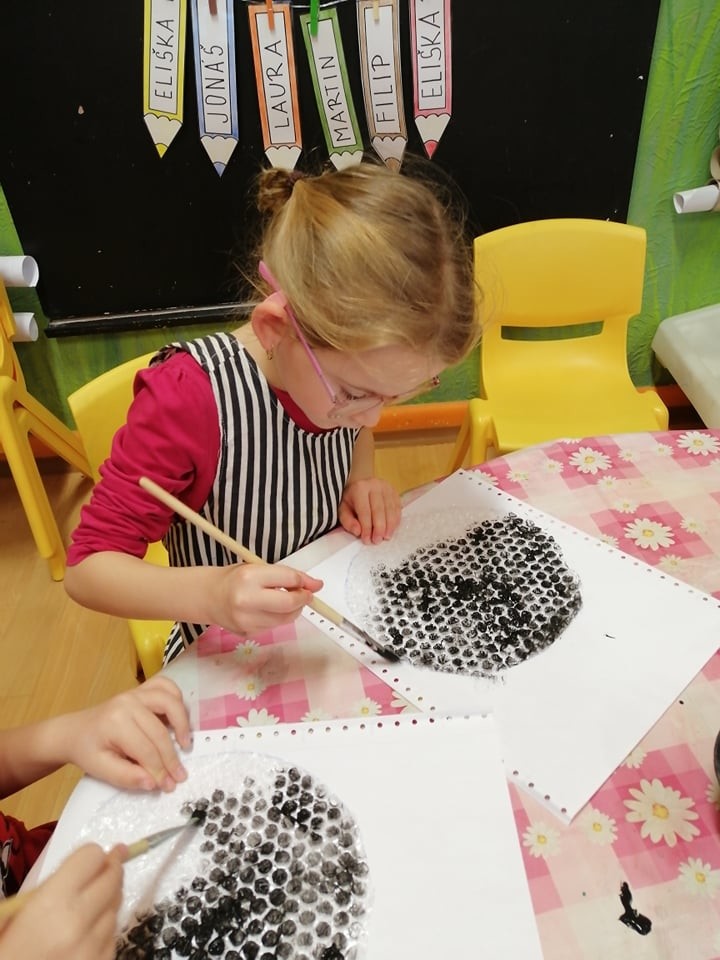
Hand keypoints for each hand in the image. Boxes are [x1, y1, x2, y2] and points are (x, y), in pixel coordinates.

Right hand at [0, 844, 123, 959]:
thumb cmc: (6, 952)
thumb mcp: (11, 917)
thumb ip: (45, 890)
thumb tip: (82, 868)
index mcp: (51, 904)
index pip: (91, 857)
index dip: (91, 856)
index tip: (90, 858)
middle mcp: (78, 924)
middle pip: (112, 879)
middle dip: (109, 870)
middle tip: (108, 864)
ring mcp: (92, 950)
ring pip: (115, 909)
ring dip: (108, 902)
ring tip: (92, 903)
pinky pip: (112, 939)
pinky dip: (104, 932)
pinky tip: (87, 935)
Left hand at [65, 676, 190, 792]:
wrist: (75, 731)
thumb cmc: (87, 750)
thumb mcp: (100, 769)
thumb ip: (126, 777)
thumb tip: (154, 783)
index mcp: (115, 723)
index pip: (146, 750)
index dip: (159, 770)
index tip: (168, 786)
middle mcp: (128, 703)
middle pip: (159, 731)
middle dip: (172, 757)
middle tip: (179, 776)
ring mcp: (136, 693)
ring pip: (170, 701)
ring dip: (182, 722)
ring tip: (185, 743)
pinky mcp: (141, 690)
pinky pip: (166, 686)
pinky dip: (177, 698)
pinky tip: (179, 717)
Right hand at [208, 563, 322, 637]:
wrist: (207, 597)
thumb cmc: (234, 579)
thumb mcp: (257, 568)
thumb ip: (284, 575)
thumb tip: (315, 585)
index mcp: (249, 577)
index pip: (288, 579)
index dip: (306, 582)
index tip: (314, 584)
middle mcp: (247, 600)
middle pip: (289, 604)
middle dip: (303, 599)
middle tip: (306, 595)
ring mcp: (247, 620)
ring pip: (285, 618)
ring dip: (293, 610)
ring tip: (285, 600)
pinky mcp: (248, 633)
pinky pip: (274, 626)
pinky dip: (279, 618)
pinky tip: (269, 610)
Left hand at [339, 477, 400, 543]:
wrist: (361, 482)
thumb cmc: (351, 499)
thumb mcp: (343, 509)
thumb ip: (348, 521)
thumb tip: (358, 532)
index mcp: (360, 488)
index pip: (364, 511)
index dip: (366, 527)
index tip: (367, 540)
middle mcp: (374, 485)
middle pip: (379, 510)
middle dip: (379, 528)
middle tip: (377, 541)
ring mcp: (387, 487)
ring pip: (390, 509)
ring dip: (389, 526)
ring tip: (386, 537)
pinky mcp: (395, 491)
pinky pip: (397, 508)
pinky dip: (395, 520)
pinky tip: (392, 529)